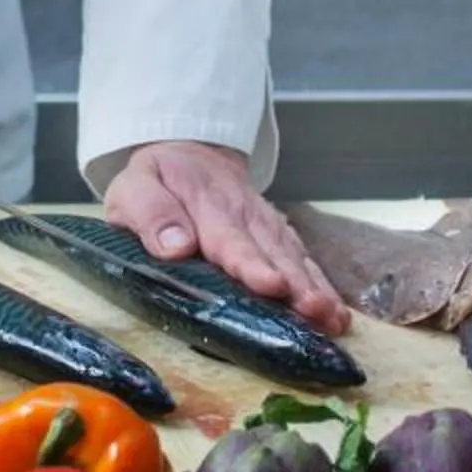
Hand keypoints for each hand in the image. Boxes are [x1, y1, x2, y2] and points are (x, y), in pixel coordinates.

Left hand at [104, 141, 348, 333]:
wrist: (190, 153)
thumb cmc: (159, 180)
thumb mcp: (135, 187)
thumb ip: (151, 214)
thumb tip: (175, 246)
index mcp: (205, 203)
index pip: (230, 238)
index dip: (251, 264)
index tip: (271, 285)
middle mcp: (245, 213)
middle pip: (273, 251)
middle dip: (296, 283)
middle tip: (315, 311)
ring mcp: (266, 224)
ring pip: (295, 257)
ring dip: (315, 288)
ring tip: (333, 319)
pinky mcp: (279, 235)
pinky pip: (303, 259)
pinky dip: (322, 285)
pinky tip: (336, 315)